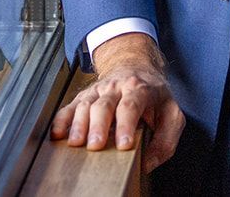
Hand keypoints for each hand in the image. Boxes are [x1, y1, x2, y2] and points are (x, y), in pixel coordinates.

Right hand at [49, 33, 184, 171]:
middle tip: (96, 146)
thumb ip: (166, 139)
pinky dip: (62, 119)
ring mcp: (98, 90)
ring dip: (79, 124)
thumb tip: (148, 162)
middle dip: (99, 126)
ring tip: (76, 142)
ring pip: (86, 104)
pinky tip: (58, 133)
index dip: (126, 124)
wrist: (136, 66)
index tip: (123, 144)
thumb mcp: (172, 114)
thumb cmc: (154, 94)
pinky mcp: (85, 96)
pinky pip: (71, 106)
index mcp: (140, 89)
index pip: (131, 105)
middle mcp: (116, 87)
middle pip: (104, 105)